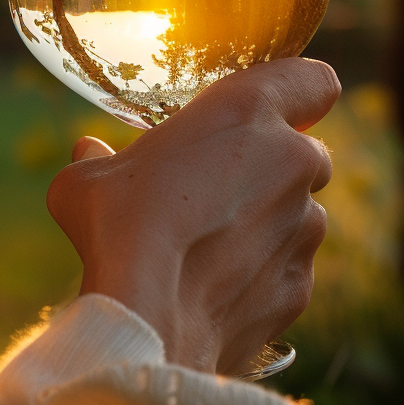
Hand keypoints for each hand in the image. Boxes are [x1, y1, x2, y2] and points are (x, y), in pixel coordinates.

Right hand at [46, 58, 338, 374]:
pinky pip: (287, 270)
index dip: (299, 94)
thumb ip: (97, 160)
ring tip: (207, 248)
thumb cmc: (120, 232)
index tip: (274, 111)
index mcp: (249, 111)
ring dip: (266, 224)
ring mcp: (304, 227)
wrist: (149, 324)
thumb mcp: (89, 181)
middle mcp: (292, 161)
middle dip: (271, 168)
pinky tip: (213, 290)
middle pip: (304, 153)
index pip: (315, 80)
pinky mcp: (301, 286)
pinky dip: (261, 275)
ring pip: (299, 215)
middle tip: (217, 188)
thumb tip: (90, 152)